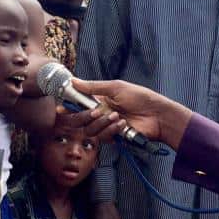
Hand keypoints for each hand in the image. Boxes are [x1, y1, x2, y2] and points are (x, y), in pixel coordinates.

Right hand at [68, 78, 192, 148]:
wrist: (157, 115)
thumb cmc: (140, 98)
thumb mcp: (116, 87)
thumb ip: (93, 87)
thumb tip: (73, 80)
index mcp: (99, 99)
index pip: (77, 104)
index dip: (68, 106)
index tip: (61, 108)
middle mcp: (99, 113)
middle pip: (78, 120)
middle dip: (84, 116)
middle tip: (96, 111)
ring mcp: (106, 126)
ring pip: (89, 130)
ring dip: (102, 123)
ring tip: (117, 116)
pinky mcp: (113, 137)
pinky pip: (102, 137)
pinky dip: (111, 130)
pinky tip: (122, 124)